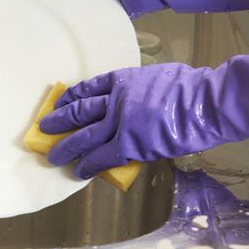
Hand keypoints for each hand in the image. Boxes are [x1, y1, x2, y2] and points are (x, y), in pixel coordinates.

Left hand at [41, 23, 248, 178]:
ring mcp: (119, 122)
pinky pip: (100, 157)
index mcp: (121, 80)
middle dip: (58, 120)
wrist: (203, 102)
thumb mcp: (156, 76)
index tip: (61, 102)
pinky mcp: (128, 145)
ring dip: (65, 146)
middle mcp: (114, 99)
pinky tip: (78, 171)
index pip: (88, 87)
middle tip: (44, 127)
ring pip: (83, 136)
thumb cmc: (188, 87)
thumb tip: (135, 96)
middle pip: (78, 111)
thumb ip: (139, 86)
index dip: (71, 96)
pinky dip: (87, 164)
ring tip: (51, 155)